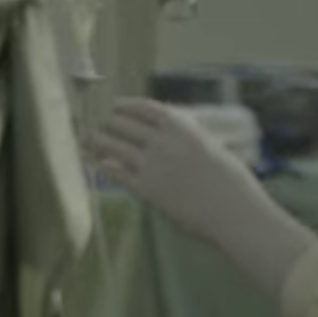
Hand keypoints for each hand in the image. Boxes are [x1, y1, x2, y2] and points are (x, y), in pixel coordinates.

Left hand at [85, 99, 317, 299]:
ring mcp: (152, 164)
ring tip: (84, 137)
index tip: (114, 104)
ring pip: (113, 144)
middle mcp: (163, 141)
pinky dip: (101, 164)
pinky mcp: (146, 189)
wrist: (233, 212)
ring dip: (95, 139)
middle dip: (105, 121)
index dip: (125, 104)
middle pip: (123, 123)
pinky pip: (115, 172)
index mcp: (182, 127)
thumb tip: (167, 134)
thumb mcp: (211, 148)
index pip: (145, 108)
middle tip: (93, 121)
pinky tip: (93, 162)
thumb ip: (186, 139)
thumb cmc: (231, 183)